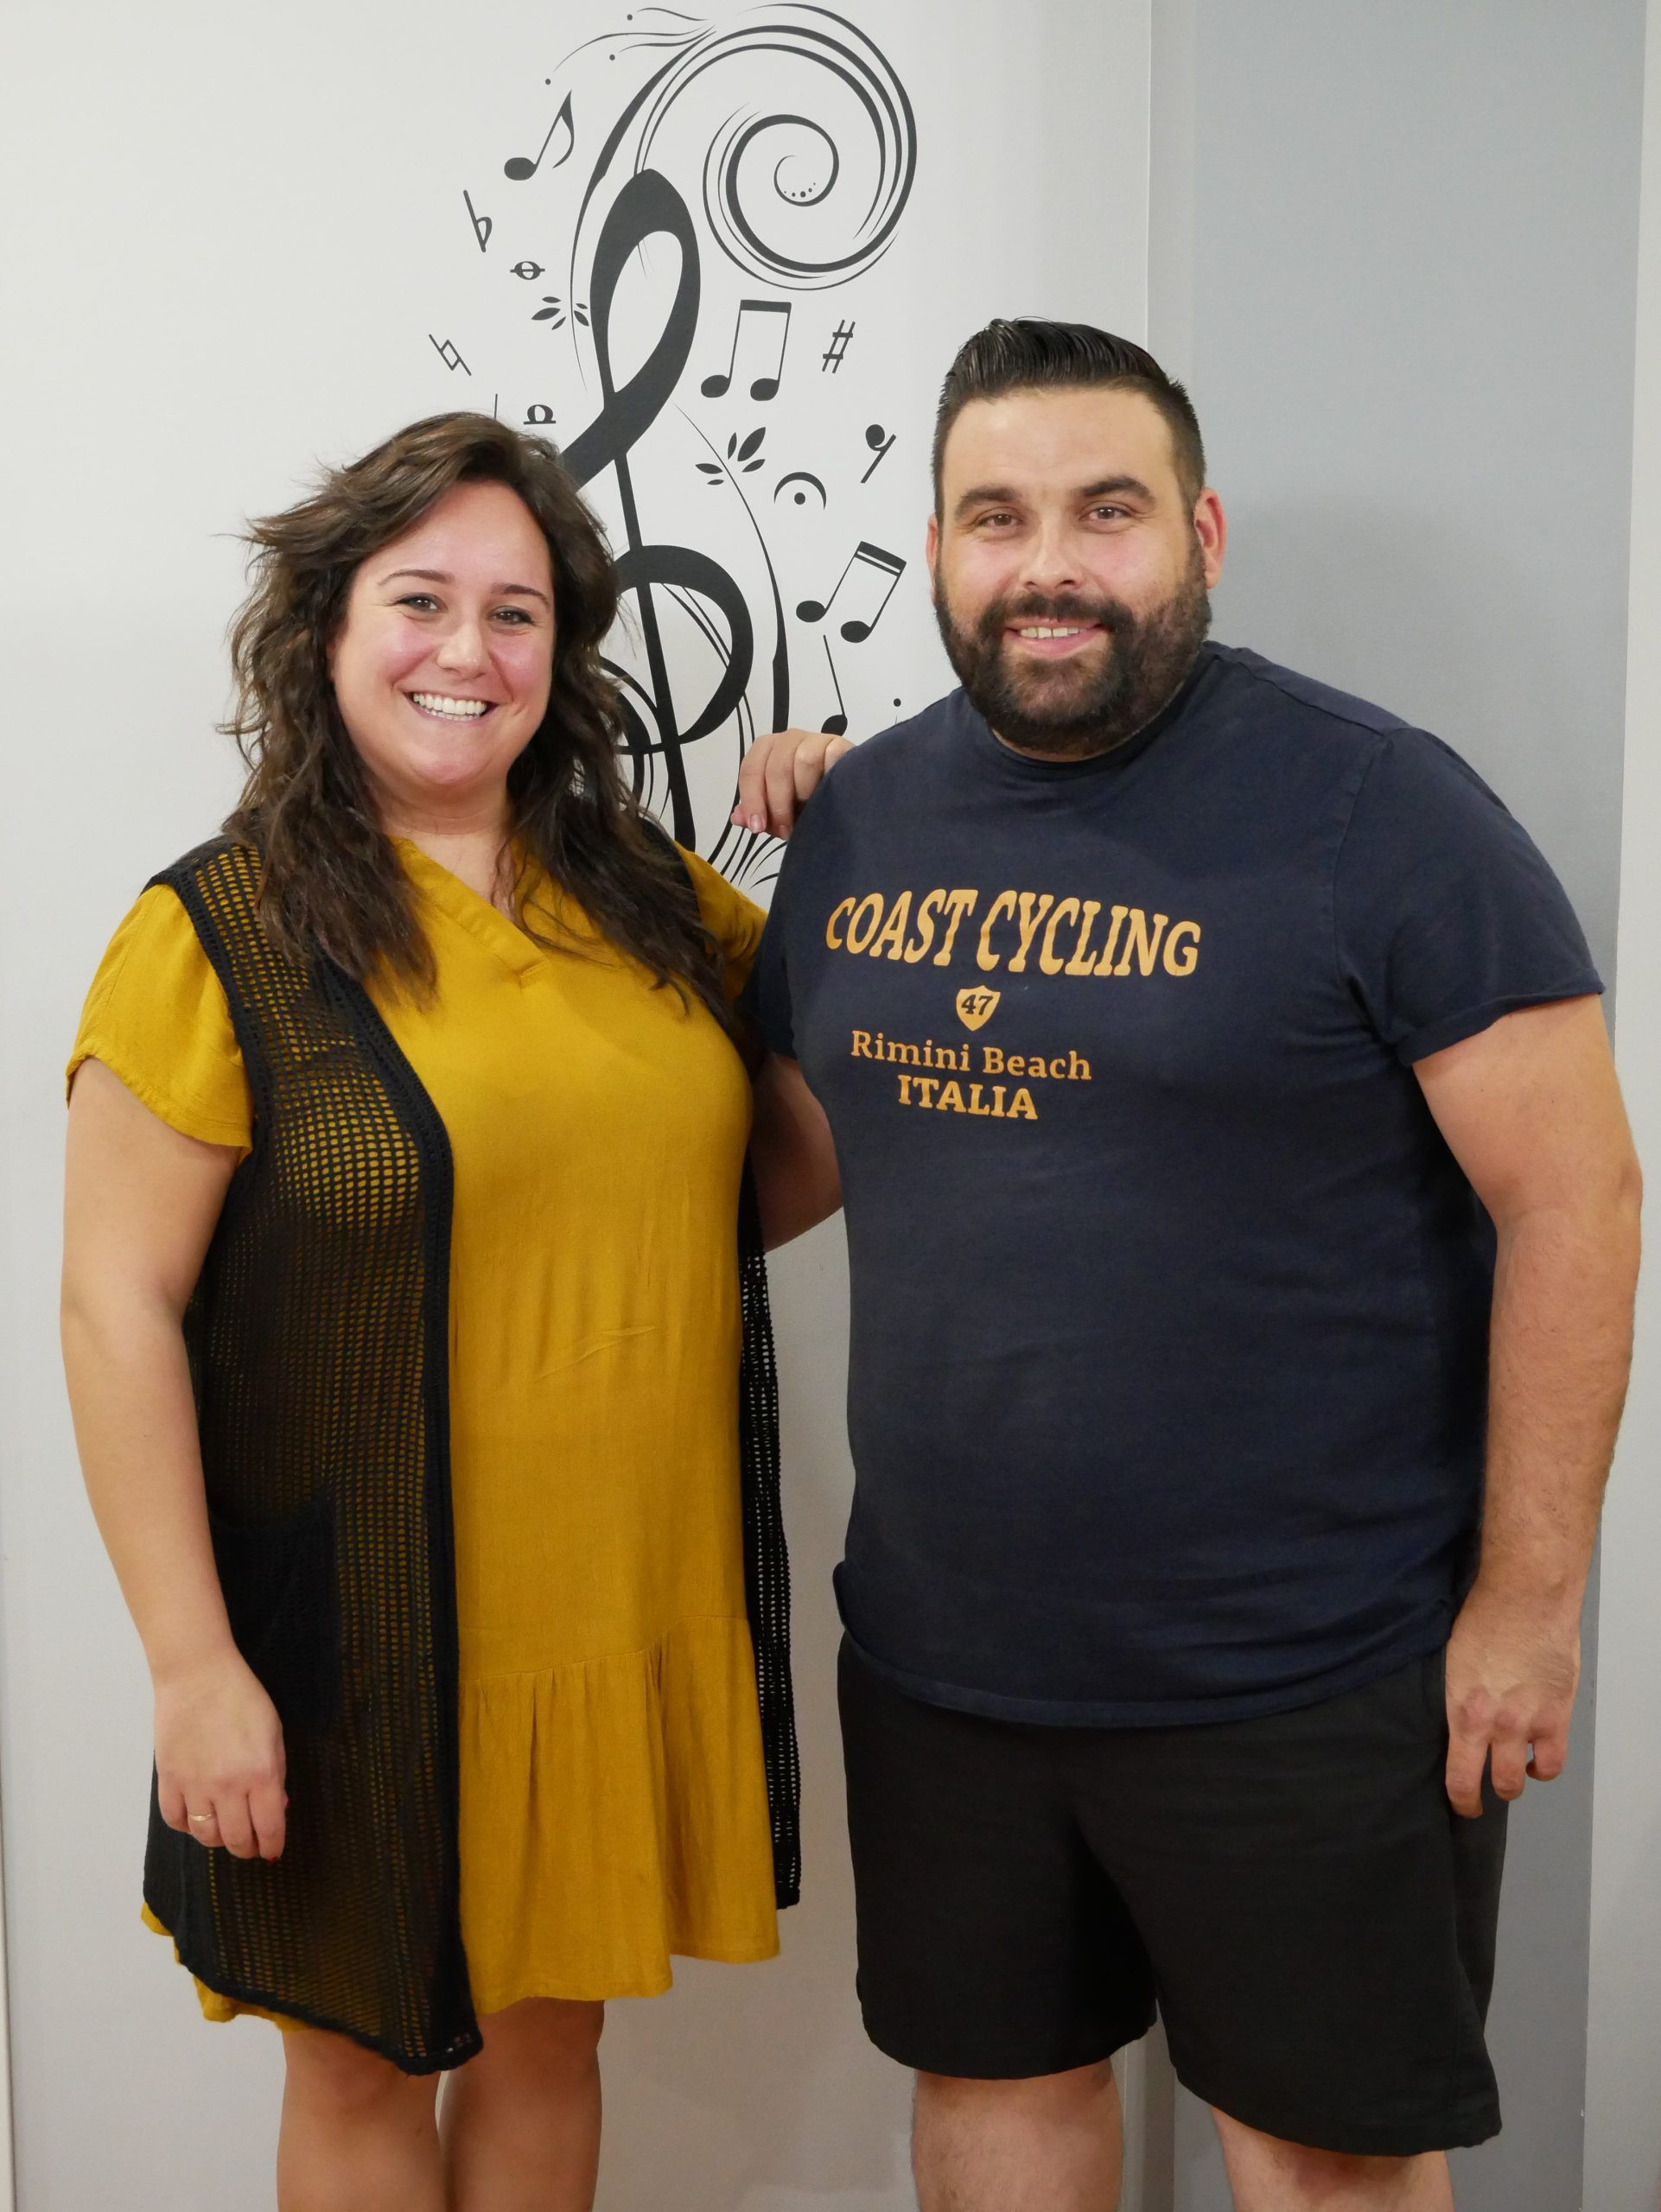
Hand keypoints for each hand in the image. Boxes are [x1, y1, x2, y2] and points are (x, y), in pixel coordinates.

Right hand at [154, 1649, 287, 1861]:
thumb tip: (276, 1809)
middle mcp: (228, 1786)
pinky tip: (196, 1818)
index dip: (272, 1846)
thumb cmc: (243, 1698)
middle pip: (237, 1839)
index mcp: (261, 1773)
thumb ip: (276, 1775)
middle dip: (247, 1848)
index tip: (271, 1851)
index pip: (269, 1828)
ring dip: (218, 1839)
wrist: (199, 1675)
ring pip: (206, 1836)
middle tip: (250, 1845)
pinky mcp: (168, 1780)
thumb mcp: (273, 1734)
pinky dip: (187, 1827)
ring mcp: (195, 1786)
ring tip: (225, 1830)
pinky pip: (176, 1820)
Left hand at [730, 726, 853, 839]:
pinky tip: (828, 796)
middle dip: (777, 803)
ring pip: (804, 760)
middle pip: (776, 768)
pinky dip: (827, 779)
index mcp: (768, 750)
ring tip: (809, 812)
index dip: (752, 800)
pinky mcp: (840, 746)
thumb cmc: (806, 800)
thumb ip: (757, 813)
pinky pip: (831, 757)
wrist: (844, 800)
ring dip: (803, 793)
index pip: (751, 769)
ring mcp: (816, 739)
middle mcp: (790, 739)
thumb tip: (738, 817)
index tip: (757, 827)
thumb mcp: (778, 811)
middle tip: (785, 829)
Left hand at [1443, 1583, 1580, 1817]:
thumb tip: (1458, 1722)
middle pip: (1495, 1784)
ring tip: (1512, 1773)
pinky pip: (1554, 1761)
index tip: (1461, 1804)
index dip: (1461, 1800)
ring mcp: (1530, 1723)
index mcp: (1462, 1711)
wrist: (1526, 1599)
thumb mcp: (1452, 1663)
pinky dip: (1545, 1766)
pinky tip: (1537, 1758)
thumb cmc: (1481, 1619)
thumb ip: (1457, 1699)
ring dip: (1517, 1780)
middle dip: (1487, 1796)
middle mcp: (1496, 1726)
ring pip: (1524, 1778)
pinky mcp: (1559, 1716)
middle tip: (1483, 1795)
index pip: (1460, 1776)